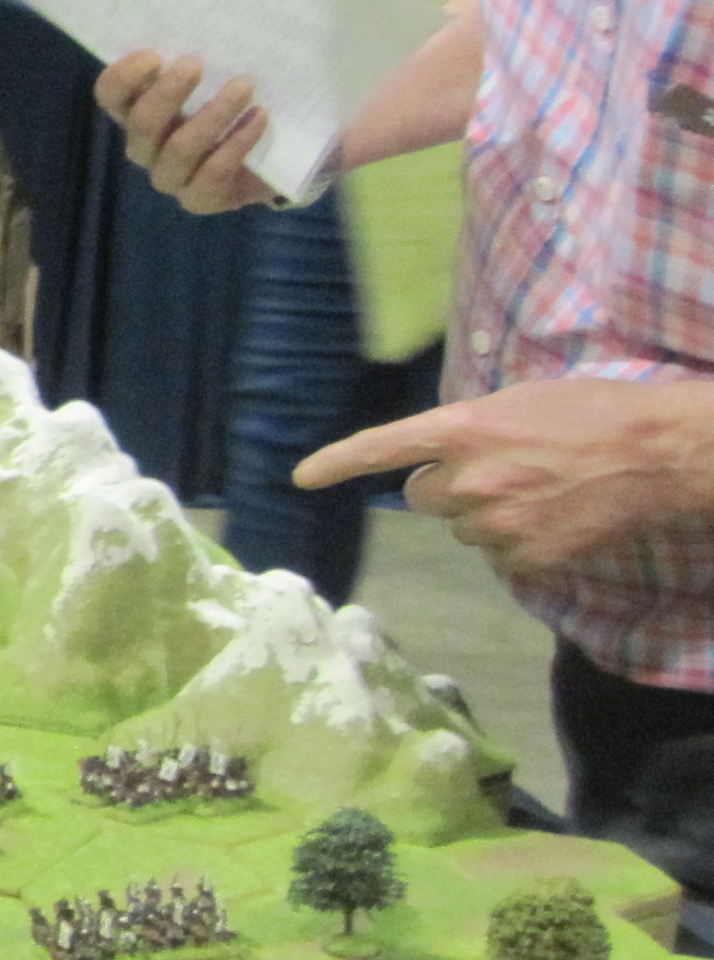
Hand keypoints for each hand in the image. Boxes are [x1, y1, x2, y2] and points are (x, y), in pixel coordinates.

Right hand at [93, 50, 290, 214]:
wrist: (272, 156)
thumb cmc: (236, 102)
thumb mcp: (217, 74)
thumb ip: (203, 53)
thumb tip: (209, 4)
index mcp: (137, 112)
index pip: (110, 96)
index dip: (124, 76)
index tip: (154, 55)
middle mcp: (146, 147)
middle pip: (142, 124)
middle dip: (168, 92)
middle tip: (197, 64)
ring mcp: (171, 177)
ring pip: (179, 148)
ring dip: (213, 113)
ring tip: (245, 86)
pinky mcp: (200, 199)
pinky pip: (211, 175)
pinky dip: (237, 143)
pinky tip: (260, 118)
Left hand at [298, 379, 713, 575]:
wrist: (658, 453)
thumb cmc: (591, 411)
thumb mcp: (518, 400)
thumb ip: (470, 428)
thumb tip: (442, 452)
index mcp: (460, 429)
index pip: (378, 449)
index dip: (335, 464)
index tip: (300, 478)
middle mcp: (468, 480)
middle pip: (423, 496)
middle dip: (446, 486)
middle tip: (497, 470)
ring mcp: (496, 524)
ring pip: (463, 528)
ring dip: (486, 514)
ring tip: (538, 490)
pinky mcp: (527, 559)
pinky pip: (500, 556)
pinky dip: (519, 543)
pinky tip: (554, 518)